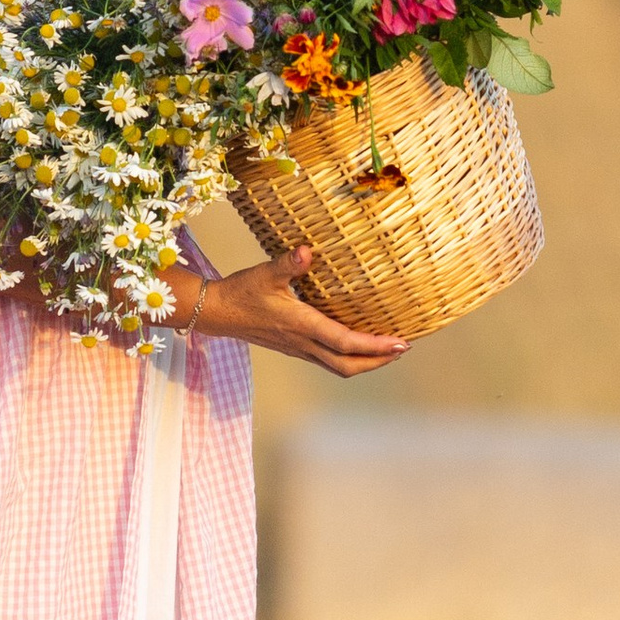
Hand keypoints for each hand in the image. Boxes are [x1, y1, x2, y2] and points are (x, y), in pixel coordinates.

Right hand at [195, 247, 409, 376]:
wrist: (216, 312)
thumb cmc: (241, 291)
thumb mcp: (265, 273)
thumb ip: (289, 263)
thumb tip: (307, 251)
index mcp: (302, 326)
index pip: (346, 343)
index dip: (375, 346)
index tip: (401, 343)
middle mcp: (304, 343)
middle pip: (348, 366)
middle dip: (378, 361)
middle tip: (402, 349)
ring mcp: (299, 349)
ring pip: (339, 367)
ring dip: (366, 363)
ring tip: (387, 351)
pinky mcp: (295, 348)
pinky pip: (329, 361)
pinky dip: (350, 358)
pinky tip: (357, 345)